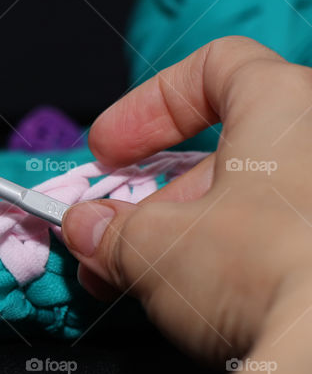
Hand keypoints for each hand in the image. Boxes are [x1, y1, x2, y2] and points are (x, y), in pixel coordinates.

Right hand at [62, 37, 311, 373]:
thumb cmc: (259, 270)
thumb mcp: (154, 246)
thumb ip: (112, 230)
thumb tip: (86, 228)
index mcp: (288, 106)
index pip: (218, 68)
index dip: (149, 107)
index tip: (107, 154)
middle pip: (226, 155)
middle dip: (156, 202)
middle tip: (109, 244)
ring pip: (256, 204)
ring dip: (187, 239)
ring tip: (134, 288)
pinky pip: (286, 243)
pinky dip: (239, 265)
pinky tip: (197, 306)